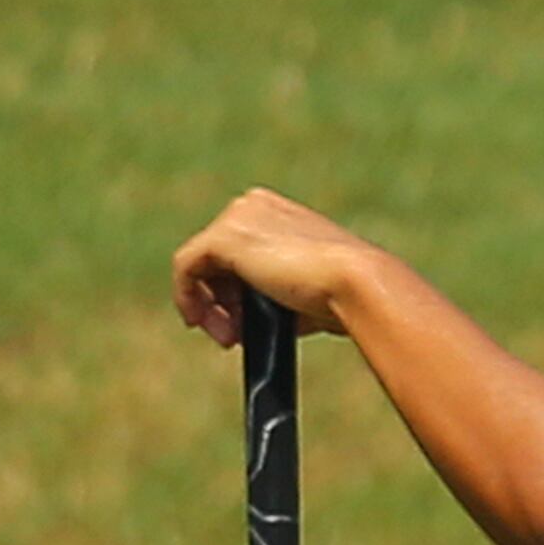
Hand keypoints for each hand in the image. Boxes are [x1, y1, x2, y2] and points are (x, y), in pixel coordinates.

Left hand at [171, 188, 389, 347]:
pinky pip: (186, 266)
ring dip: (206, 305)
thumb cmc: (347, 294)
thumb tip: (255, 323)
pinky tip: (196, 321)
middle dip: (221, 302)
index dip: (236, 292)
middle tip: (233, 337)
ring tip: (226, 337)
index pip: (241, 252)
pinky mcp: (222, 238)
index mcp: (277, 213)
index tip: (244, 324)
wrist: (357, 284)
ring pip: (200, 264)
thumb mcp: (307, 294)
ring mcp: (237, 219)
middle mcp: (253, 207)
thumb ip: (278, 298)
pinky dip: (185, 296)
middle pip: (217, 258)